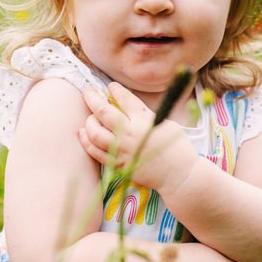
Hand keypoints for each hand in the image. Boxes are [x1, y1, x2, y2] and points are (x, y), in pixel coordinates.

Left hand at [79, 83, 196, 193]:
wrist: (179, 175)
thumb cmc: (176, 146)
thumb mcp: (165, 122)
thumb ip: (145, 113)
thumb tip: (125, 102)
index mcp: (144, 120)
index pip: (124, 99)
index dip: (115, 90)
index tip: (110, 86)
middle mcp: (130, 134)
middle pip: (103, 111)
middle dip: (92, 97)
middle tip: (87, 90)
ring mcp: (123, 150)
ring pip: (95, 132)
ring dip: (89, 121)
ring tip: (90, 116)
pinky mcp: (119, 165)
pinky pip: (96, 152)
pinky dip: (86, 141)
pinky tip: (83, 132)